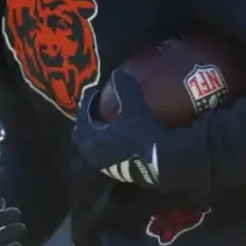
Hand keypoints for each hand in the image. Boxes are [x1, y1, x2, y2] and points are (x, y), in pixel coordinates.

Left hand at [73, 69, 171, 188]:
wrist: (163, 162)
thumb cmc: (143, 132)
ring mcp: (103, 165)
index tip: (95, 91)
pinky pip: (105, 155)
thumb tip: (118, 73)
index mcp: (90, 136)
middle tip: (98, 107)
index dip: (88, 101)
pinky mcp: (117, 173)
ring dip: (98, 134)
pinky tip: (121, 138)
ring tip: (109, 122)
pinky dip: (108, 145)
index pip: (82, 115)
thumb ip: (124, 87)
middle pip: (82, 134)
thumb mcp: (133, 105)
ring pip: (93, 147)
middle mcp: (92, 153)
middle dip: (88, 120)